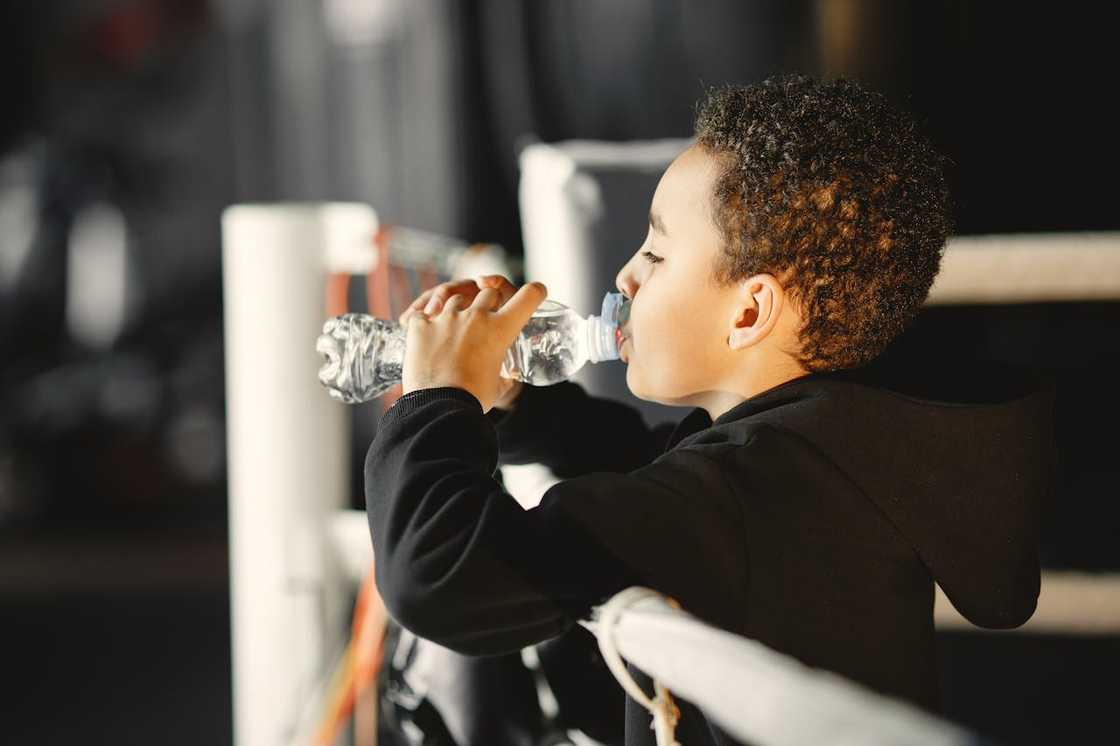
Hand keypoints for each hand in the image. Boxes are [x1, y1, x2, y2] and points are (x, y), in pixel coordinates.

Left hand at [402, 281, 546, 412]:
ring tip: (452, 334)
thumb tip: (508, 379)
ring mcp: (446, 318)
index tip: (535, 293)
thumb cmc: (472, 399)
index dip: (534, 292)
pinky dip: (426, 323)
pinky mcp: (420, 325)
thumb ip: (504, 376)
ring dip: (457, 311)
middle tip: (483, 321)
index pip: (528, 297)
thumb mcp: (498, 387)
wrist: (438, 407)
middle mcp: (475, 317)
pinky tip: (427, 338)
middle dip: (489, 304)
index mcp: (500, 330)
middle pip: (488, 293)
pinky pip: (424, 313)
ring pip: (455, 299)